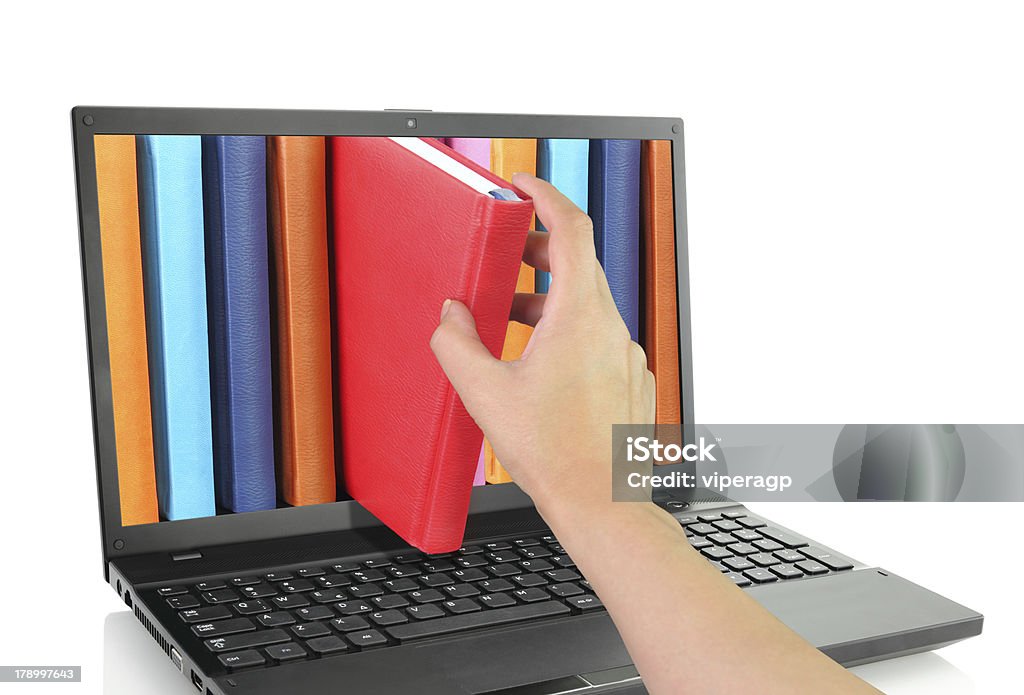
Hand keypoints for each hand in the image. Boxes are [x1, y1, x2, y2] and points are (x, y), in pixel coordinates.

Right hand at [429, 173, 654, 512]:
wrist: (603, 503)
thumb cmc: (554, 455)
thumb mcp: (485, 393)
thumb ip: (456, 343)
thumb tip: (450, 315)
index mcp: (580, 318)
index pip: (572, 228)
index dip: (546, 194)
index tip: (523, 184)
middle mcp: (612, 327)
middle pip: (580, 262)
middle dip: (539, 249)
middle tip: (508, 250)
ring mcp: (626, 353)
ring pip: (588, 301)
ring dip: (548, 296)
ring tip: (509, 313)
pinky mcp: (630, 376)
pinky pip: (599, 333)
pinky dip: (568, 327)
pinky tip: (539, 358)